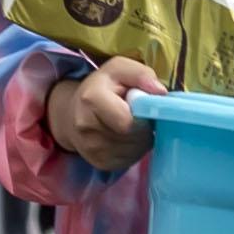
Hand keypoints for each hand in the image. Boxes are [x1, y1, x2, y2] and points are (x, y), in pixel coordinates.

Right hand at [45, 54, 162, 173]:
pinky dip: (135, 150)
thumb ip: (141, 74)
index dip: (143, 116)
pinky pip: (129, 160)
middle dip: (145, 127)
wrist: (72, 113)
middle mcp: (87, 128)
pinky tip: (128, 138)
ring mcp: (92, 150)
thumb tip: (161, 92)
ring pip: (135, 150)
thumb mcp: (119, 69)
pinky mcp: (99, 164)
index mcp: (92, 99)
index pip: (127, 121)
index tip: (145, 107)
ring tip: (135, 126)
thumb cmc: (102, 87)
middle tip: (141, 116)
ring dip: (142, 139)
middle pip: (133, 137)